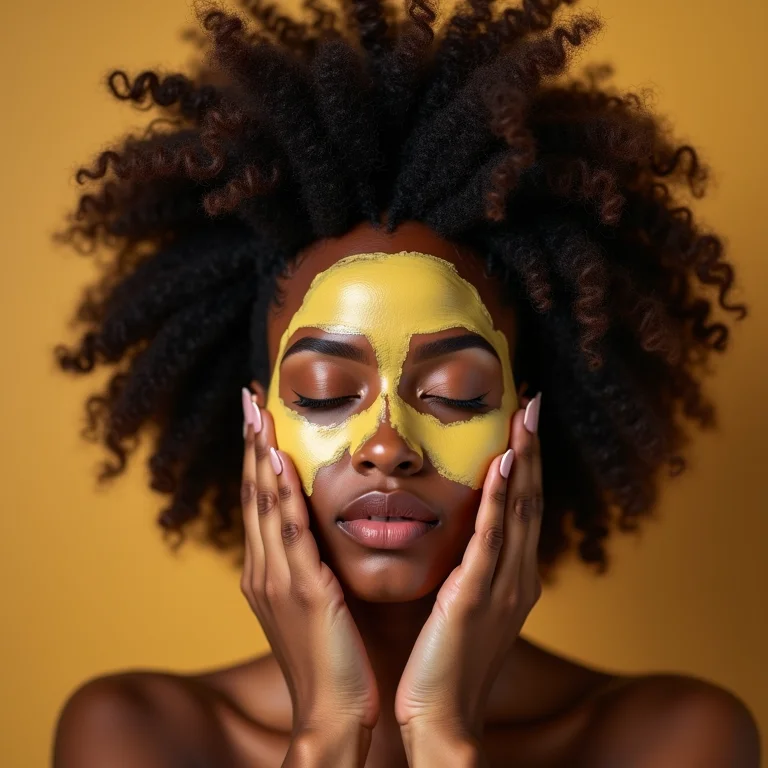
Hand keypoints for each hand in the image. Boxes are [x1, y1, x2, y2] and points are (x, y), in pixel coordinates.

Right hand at [239, 388, 379, 732]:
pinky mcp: (301, 592)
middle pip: (253, 494)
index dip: (256, 457)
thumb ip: (310, 564)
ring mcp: (278, 580)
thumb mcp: (315, 602)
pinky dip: (279, 496)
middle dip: (251, 443)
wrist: (332, 713)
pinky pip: (288, 535)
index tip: (258, 417)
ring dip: (260, 455)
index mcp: (266, 571)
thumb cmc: (330, 657)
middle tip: (249, 397)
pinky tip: (278, 462)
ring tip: (258, 410)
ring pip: (263, 505)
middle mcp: (263, 570)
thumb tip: (320, 530)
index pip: (258, 502)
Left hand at [394, 393, 543, 743]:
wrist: (441, 718)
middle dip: (532, 448)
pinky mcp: (476, 598)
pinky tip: (503, 465)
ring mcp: (502, 587)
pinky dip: (502, 500)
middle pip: (530, 498)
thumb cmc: (445, 662)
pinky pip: (492, 540)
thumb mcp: (463, 606)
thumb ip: (469, 568)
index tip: (521, 422)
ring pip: (519, 510)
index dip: (526, 462)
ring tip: (524, 415)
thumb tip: (460, 534)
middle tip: (532, 401)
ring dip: (523, 459)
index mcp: (512, 577)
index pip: (523, 507)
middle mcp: (518, 577)